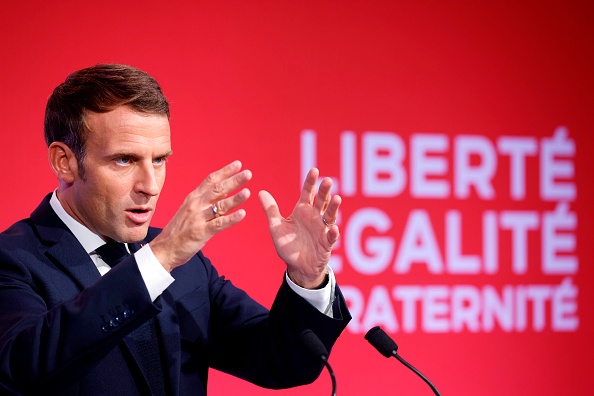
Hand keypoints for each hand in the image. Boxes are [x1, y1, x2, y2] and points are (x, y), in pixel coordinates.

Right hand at [150, 160, 250, 270]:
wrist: (164, 248)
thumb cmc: (179, 230)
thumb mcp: (190, 209)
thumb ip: (206, 199)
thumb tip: (225, 189)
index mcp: (193, 198)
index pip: (210, 180)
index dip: (225, 171)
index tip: (238, 164)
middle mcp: (195, 205)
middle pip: (217, 189)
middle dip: (233, 180)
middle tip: (248, 173)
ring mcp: (198, 218)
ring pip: (219, 205)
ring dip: (235, 198)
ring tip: (248, 192)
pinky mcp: (200, 232)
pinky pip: (218, 224)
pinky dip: (231, 219)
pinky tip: (242, 214)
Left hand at [258, 168, 340, 288]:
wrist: (296, 266)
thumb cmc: (288, 245)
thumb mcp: (276, 227)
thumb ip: (271, 210)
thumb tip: (260, 192)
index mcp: (303, 211)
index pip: (308, 193)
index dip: (311, 182)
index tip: (314, 170)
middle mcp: (314, 217)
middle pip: (321, 201)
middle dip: (324, 191)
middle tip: (327, 180)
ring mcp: (322, 229)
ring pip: (330, 215)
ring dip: (333, 207)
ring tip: (336, 198)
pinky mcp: (326, 243)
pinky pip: (331, 237)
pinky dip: (333, 233)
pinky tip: (333, 229)